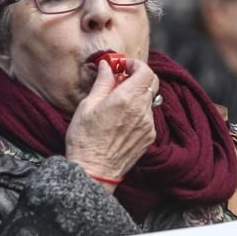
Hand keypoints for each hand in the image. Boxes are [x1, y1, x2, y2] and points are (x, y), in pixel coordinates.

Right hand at [65, 57, 157, 190]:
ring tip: (117, 103)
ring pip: (149, 100)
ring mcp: (148, 125)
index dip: (135, 64)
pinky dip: (138, 111)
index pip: (145, 71)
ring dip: (136, 95)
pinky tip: (121, 120)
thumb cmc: (85, 139)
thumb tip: (107, 66)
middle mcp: (141, 110)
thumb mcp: (87, 106)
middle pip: (151, 83)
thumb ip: (102, 83)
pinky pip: (148, 116)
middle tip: (121, 80)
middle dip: (138, 77)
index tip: (123, 66)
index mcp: (126, 99)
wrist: (93, 171)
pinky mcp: (149, 137)